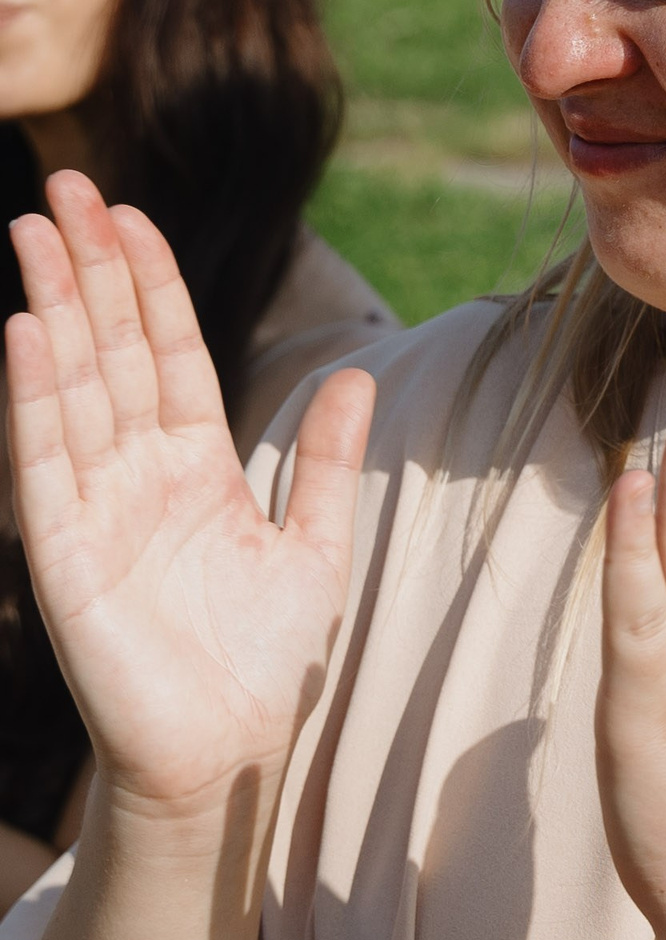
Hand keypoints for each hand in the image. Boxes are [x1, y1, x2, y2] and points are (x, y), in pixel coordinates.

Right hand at [4, 173, 373, 817]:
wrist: (233, 753)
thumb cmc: (268, 661)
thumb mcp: (316, 545)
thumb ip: (329, 461)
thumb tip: (358, 374)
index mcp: (196, 466)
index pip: (167, 352)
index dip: (149, 282)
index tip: (132, 212)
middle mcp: (137, 475)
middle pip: (109, 350)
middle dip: (90, 268)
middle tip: (65, 187)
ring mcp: (96, 508)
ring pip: (72, 387)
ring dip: (54, 309)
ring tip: (37, 233)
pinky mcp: (65, 554)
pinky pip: (45, 463)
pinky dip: (36, 398)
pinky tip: (27, 334)